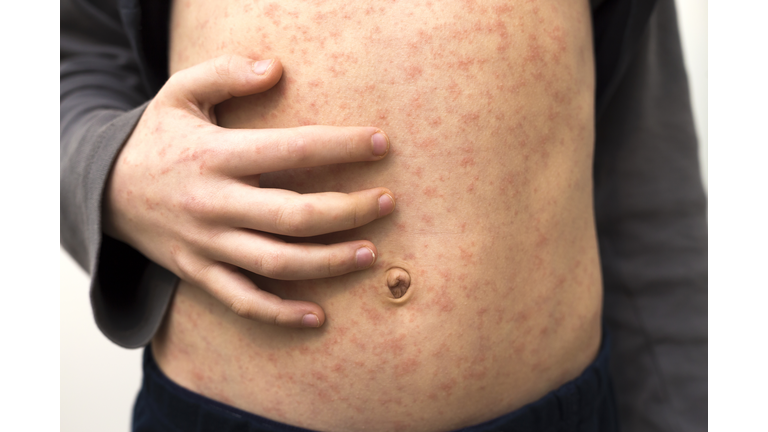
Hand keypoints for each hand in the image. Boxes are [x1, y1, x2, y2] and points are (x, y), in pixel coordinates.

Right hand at [103, 55, 394, 327]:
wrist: (101, 190)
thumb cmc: (155, 139)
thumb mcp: (179, 93)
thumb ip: (224, 73)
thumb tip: (276, 69)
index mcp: (215, 156)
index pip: (291, 150)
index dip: (341, 147)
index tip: (380, 143)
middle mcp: (213, 204)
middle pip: (293, 215)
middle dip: (348, 210)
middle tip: (386, 202)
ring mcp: (206, 244)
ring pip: (276, 263)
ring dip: (328, 262)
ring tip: (370, 253)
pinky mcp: (198, 272)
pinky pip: (243, 301)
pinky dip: (280, 313)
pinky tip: (317, 316)